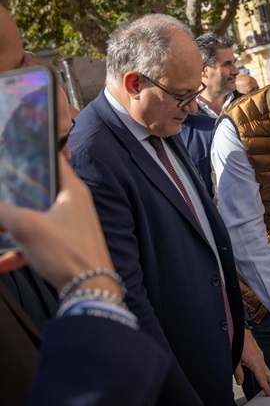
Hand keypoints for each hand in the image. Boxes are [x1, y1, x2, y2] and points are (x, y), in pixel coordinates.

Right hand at [0, 157, 118, 295]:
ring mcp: (69, 225)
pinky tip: (1, 263)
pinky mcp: (64, 246)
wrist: (89, 289)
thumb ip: (2, 212)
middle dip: (13, 194)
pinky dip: (17, 251)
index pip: (53, 159)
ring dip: (10, 227)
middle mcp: (72, 204)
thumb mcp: (27, 227)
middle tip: (2, 191)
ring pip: (33, 218)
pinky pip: (35, 242)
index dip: (34, 152)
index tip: (14, 152)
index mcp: (71, 191)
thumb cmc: (67, 252)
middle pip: (37, 190)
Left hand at [234, 329, 269, 395]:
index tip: (269, 392)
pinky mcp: (258, 350)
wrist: (239, 331)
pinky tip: (262, 369)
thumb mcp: (236, 360)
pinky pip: (263, 361)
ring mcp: (260, 353)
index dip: (266, 387)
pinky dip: (265, 367)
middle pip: (269, 372)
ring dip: (269, 374)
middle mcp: (259, 358)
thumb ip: (238, 372)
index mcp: (255, 362)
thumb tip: (240, 381)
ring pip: (266, 366)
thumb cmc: (238, 342)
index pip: (262, 378)